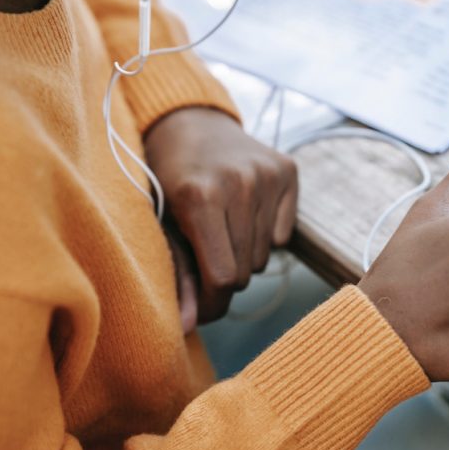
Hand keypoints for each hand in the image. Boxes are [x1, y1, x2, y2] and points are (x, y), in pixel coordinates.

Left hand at [145, 107, 298, 323]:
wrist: (187, 121)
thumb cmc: (165, 178)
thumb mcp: (161, 224)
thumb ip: (178, 276)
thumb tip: (188, 328)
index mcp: (200, 197)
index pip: (221, 278)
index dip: (211, 303)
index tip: (201, 307)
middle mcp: (239, 183)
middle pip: (244, 272)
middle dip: (224, 278)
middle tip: (204, 258)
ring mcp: (267, 175)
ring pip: (263, 258)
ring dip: (242, 256)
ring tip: (221, 230)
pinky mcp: (287, 170)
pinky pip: (282, 236)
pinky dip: (264, 235)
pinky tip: (243, 212)